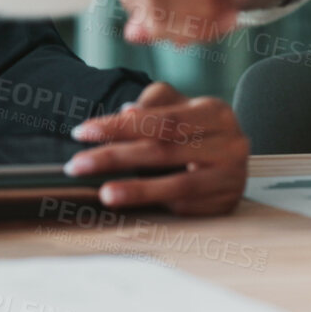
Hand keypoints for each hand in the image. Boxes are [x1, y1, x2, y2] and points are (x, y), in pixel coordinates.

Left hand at [64, 82, 249, 215]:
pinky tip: (133, 207)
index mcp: (215, 112)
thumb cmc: (197, 130)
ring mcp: (232, 177)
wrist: (230, 157)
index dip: (120, 126)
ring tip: (104, 193)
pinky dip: (159, 206)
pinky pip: (187, 207)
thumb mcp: (180, 106)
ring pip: (178, 185)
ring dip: (137, 190)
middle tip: (78, 165)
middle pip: (164, 150)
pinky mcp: (227, 204)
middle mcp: (230, 143)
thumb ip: (153, 104)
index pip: (161, 119)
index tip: (83, 132)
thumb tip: (127, 112)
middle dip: (117, 157)